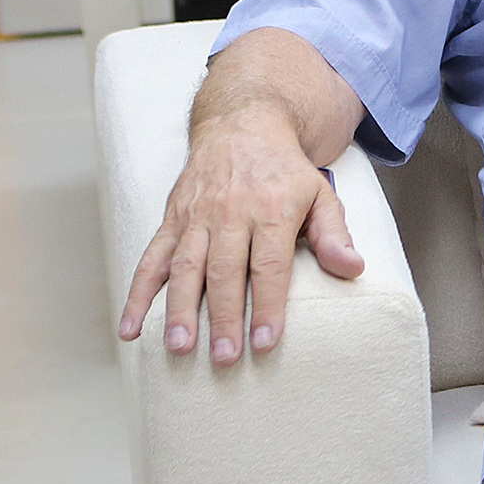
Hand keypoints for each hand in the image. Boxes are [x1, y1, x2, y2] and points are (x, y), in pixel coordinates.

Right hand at [118, 110, 363, 366]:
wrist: (243, 125)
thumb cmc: (287, 172)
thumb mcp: (322, 194)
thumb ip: (334, 235)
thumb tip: (354, 269)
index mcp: (272, 210)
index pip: (269, 265)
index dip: (268, 305)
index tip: (266, 342)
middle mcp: (230, 213)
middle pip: (225, 271)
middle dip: (223, 317)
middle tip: (224, 357)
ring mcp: (196, 216)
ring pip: (185, 266)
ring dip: (179, 309)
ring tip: (179, 347)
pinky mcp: (171, 218)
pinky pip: (151, 258)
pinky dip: (138, 293)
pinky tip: (129, 327)